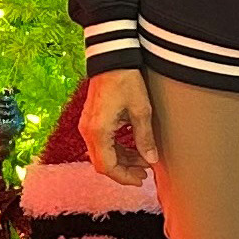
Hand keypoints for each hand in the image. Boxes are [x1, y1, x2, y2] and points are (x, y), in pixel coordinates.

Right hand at [77, 69, 158, 183]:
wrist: (112, 58)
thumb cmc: (126, 80)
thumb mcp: (141, 110)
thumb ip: (144, 138)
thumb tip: (151, 160)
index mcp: (98, 131)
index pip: (107, 166)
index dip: (123, 177)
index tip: (140, 180)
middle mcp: (88, 131)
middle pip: (102, 162)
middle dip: (123, 170)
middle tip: (144, 173)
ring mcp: (87, 125)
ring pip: (102, 153)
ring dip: (122, 160)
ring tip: (143, 161)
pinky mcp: (91, 120)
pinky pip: (102, 142)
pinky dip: (116, 149)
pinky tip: (133, 149)